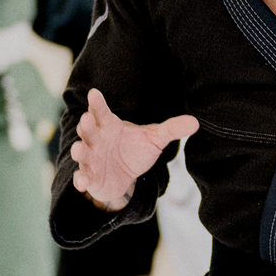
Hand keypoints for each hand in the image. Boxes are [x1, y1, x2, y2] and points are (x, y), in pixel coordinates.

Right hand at [71, 88, 198, 211]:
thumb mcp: (154, 139)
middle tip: (86, 118)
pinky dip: (81, 179)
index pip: (102, 112)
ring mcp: (91, 158)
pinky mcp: (90, 176)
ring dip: (79, 151)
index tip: (94, 93)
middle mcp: (96, 140)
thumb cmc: (135, 151)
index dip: (97, 103)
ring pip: (83, 152)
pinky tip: (82, 182)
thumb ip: (171, 129)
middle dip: (86, 125)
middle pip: (88, 130)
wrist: (124, 176)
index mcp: (110, 126)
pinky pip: (83, 177)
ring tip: (79, 149)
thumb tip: (196, 121)